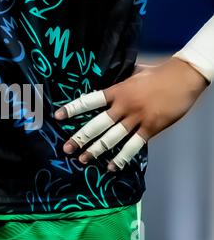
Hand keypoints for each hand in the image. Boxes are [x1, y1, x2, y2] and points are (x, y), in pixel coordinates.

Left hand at [54, 58, 207, 170]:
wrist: (184, 76)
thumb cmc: (158, 73)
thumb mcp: (133, 73)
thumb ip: (119, 81)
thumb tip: (107, 81)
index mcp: (117, 91)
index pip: (89, 100)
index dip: (72, 108)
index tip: (57, 116)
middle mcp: (123, 106)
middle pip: (97, 124)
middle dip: (80, 137)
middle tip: (67, 149)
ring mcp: (137, 118)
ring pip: (112, 138)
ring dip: (96, 150)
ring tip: (83, 160)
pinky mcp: (151, 128)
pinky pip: (133, 146)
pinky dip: (122, 157)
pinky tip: (112, 166)